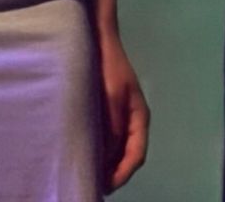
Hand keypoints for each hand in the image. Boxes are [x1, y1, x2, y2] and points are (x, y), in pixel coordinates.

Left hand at [98, 31, 149, 191]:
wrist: (98, 38)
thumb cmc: (107, 67)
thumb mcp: (112, 97)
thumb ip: (113, 128)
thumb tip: (108, 158)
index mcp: (139, 117)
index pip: (136, 155)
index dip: (122, 173)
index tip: (104, 186)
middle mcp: (131, 119)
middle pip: (127, 154)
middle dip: (113, 172)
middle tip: (93, 185)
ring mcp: (119, 114)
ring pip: (116, 147)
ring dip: (105, 161)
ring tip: (87, 173)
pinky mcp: (106, 109)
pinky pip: (106, 136)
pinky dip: (99, 148)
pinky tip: (84, 152)